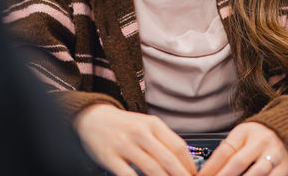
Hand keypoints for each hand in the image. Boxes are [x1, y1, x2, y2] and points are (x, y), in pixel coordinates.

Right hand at [73, 104, 195, 175]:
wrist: (93, 118)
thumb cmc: (124, 125)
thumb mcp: (146, 125)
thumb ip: (163, 141)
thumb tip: (184, 161)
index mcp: (152, 124)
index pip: (178, 146)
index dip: (189, 164)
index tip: (194, 175)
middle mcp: (140, 133)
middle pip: (168, 159)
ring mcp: (125, 145)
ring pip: (152, 169)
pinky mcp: (110, 157)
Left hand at [198, 122, 287, 175]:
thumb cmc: (261, 136)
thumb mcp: (243, 136)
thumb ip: (228, 150)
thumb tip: (208, 172)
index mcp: (246, 132)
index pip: (225, 151)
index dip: (211, 168)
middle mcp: (261, 141)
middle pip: (238, 162)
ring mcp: (275, 155)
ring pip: (256, 174)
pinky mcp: (286, 168)